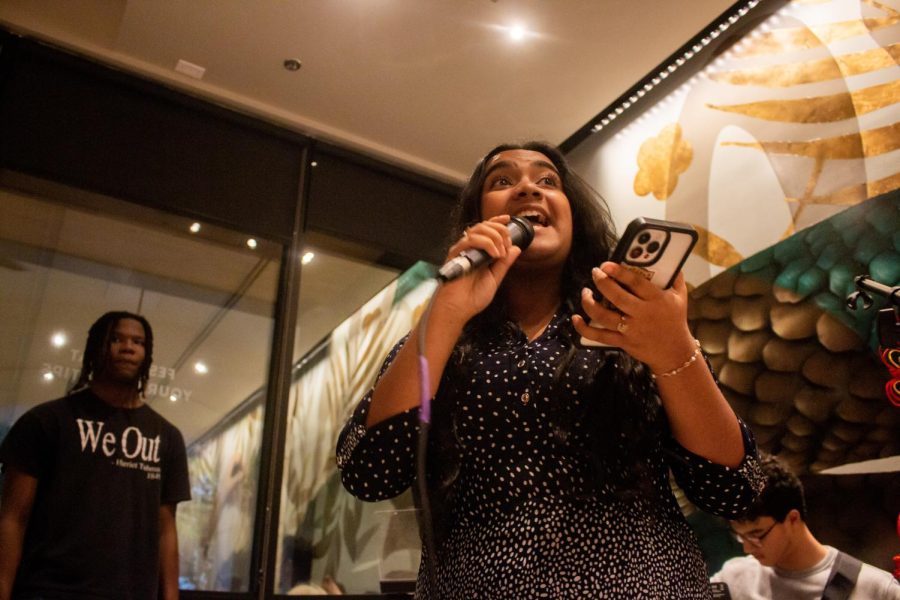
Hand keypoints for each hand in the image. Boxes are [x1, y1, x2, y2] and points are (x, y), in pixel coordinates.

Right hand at [433, 215, 521, 324]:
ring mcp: (461, 250)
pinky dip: (485, 244)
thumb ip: (504, 263)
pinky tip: (494, 254)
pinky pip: (470, 240)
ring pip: (477, 229)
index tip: (508, 220)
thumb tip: (516, 248)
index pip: (487, 230)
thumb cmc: (473, 298)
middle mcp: (469, 249)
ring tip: (500, 252)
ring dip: (494, 237)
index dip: (497, 222)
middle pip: (483, 226)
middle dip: (500, 231)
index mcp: (479, 253)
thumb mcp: (495, 279)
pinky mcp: (455, 254)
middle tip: (507, 244)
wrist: (458, 309)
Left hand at [572, 262, 696, 372]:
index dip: (619, 272)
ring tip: (586, 292)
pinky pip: (599, 336)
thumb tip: (669, 258)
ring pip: (603, 316)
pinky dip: (584, 328)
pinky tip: (576, 318)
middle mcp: (642, 314)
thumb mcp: (680, 297)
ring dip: (589, 303)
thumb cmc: (676, 320)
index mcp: (656, 300)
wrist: (675, 353)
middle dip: (601, 282)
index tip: (605, 265)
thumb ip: (674, 278)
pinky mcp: (623, 342)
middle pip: (616, 297)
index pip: (636, 282)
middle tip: (595, 273)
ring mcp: (631, 329)